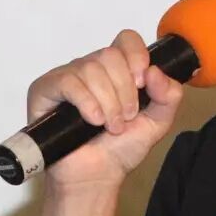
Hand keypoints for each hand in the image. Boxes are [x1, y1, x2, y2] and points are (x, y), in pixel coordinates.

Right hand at [27, 29, 183, 189]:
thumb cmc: (121, 149)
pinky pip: (69, 82)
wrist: (97, 176)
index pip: (126, 40)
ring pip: (91, 68)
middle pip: (111, 55)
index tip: (143, 83)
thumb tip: (155, 71)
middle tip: (126, 117)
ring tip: (110, 126)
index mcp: (117, 70)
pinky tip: (94, 121)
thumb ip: (169, 96)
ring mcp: (67, 77)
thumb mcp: (158, 122)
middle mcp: (91, 68)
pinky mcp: (46, 90)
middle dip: (125, 90)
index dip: (137, 56)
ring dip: (108, 102)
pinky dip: (87, 102)